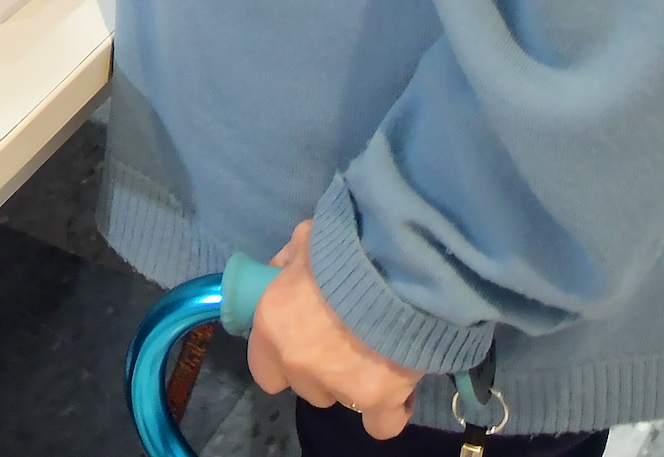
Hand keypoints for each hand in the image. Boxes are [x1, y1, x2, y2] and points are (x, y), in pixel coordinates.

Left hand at [242, 222, 421, 438]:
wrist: (399, 267)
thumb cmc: (347, 247)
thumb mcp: (306, 239)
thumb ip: (289, 261)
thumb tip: (281, 273)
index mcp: (273, 325)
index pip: (263, 369)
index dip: (283, 358)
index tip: (302, 342)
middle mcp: (298, 362)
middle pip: (306, 386)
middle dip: (322, 368)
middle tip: (346, 340)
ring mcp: (338, 385)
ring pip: (341, 400)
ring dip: (354, 384)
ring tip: (378, 353)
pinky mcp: (378, 400)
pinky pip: (380, 424)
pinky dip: (389, 410)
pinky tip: (396, 390)